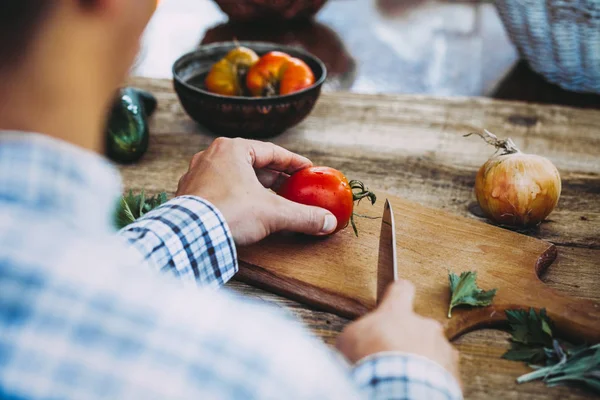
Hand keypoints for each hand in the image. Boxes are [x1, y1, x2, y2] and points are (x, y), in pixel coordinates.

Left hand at [176, 137, 337, 245]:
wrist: (189, 235)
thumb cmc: (230, 213)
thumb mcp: (273, 213)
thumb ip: (303, 216)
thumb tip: (328, 223)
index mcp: (232, 148)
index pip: (272, 152)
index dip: (294, 162)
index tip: (308, 170)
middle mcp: (211, 155)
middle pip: (253, 164)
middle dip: (275, 177)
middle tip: (294, 187)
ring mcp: (196, 174)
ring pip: (234, 177)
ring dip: (255, 188)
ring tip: (273, 200)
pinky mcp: (188, 194)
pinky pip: (219, 190)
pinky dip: (236, 198)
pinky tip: (246, 211)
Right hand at [335, 280, 460, 383]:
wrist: (399, 387)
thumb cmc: (373, 357)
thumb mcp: (351, 338)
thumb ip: (361, 331)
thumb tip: (359, 338)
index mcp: (398, 313)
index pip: (401, 290)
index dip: (398, 293)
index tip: (398, 294)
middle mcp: (424, 325)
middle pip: (418, 325)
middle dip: (408, 339)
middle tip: (392, 356)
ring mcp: (441, 348)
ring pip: (432, 349)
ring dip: (420, 360)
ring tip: (403, 374)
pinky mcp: (452, 373)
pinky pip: (441, 372)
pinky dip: (429, 378)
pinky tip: (414, 384)